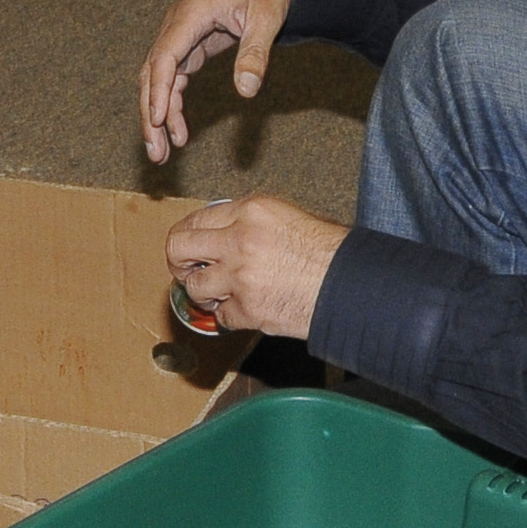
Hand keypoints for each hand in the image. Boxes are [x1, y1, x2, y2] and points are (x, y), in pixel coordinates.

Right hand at [139, 0, 309, 162]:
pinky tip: (178, 129)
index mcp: (190, 14)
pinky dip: (172, 102)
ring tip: (163, 151)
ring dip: (158, 113)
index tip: (158, 121)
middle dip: (150, 113)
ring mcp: (181, 33)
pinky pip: (173, 76)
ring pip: (158, 78)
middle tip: (156, 152)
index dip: (159, 91)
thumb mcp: (266, 18)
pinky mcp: (190, 42)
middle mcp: (178, 24)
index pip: (164, 57)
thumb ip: (255, 54)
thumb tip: (247, 92)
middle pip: (152, 73)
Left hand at [166, 195, 348, 340]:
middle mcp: (239, 239)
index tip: (186, 248)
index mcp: (249, 211)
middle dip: (178, 263)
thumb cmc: (328, 251)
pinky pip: (221, 316)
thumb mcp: (288, 216)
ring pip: (194, 286)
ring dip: (204, 293)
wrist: (349, 284)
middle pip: (178, 248)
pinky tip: (244, 309)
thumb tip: (221, 233)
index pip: (195, 219)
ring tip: (220, 293)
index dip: (186, 236)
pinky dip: (229, 316)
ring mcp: (239, 276)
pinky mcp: (247, 309)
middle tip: (185, 271)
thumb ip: (249, 221)